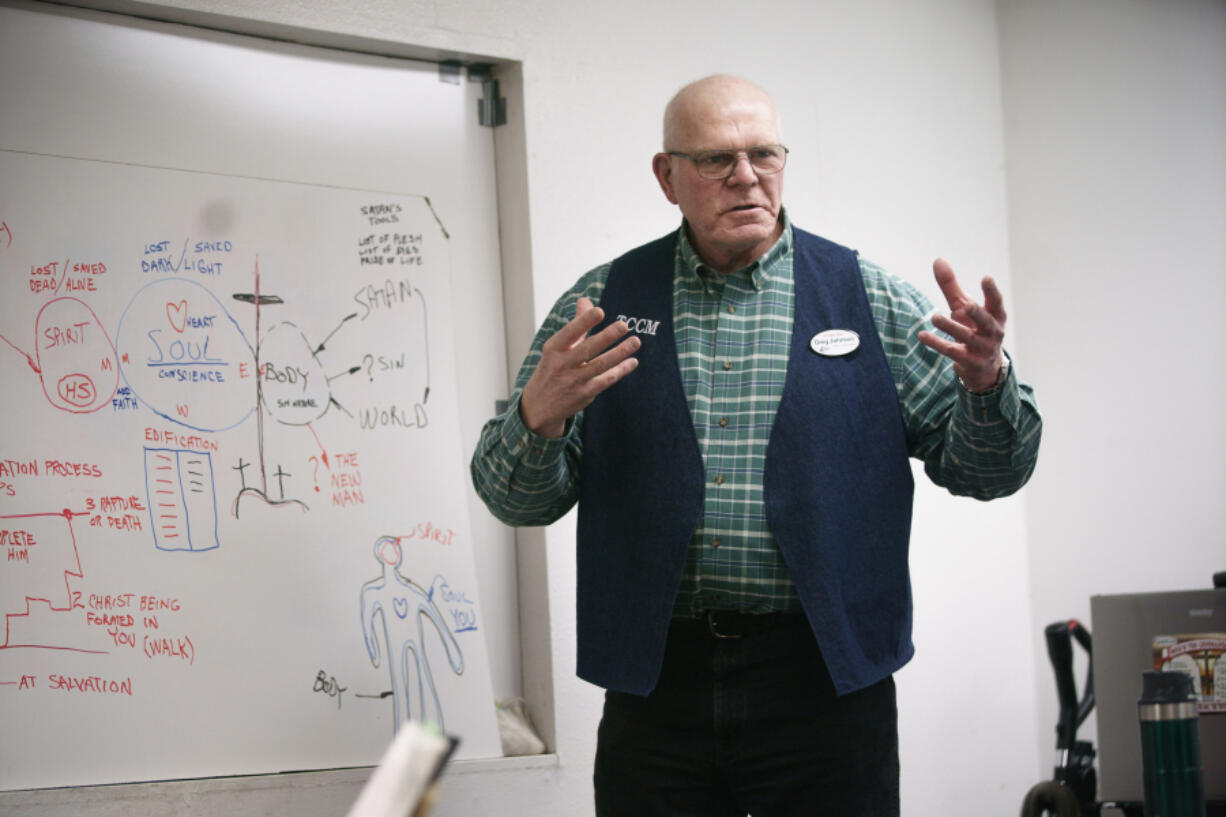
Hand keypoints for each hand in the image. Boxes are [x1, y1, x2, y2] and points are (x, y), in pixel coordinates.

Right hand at [519, 297, 640, 437]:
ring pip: (600, 364)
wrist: (539, 406)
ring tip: (635, 341)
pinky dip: (620, 370)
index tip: (599, 311)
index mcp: (553, 349)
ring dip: (619, 353)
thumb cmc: (552, 369)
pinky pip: (606, 380)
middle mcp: (562, 365)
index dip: (584, 322)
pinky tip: (632, 361)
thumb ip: (575, 325)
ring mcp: (574, 380)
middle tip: (623, 325)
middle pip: (587, 349)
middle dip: (606, 336)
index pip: (569, 333)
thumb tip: (585, 301)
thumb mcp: (557, 348)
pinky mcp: (584, 394)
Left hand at [917, 258, 1005, 391]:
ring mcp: (982, 348)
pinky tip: (922, 336)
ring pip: (966, 337)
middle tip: (967, 305)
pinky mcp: (969, 361)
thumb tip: (938, 260)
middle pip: (985, 321)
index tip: (987, 278)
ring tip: (934, 317)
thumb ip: (951, 286)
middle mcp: (992, 332)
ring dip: (951, 327)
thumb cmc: (973, 329)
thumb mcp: (962, 308)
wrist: (984, 368)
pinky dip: (937, 344)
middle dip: (977, 313)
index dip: (992, 291)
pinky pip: (952, 352)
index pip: (996, 302)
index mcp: (995, 316)